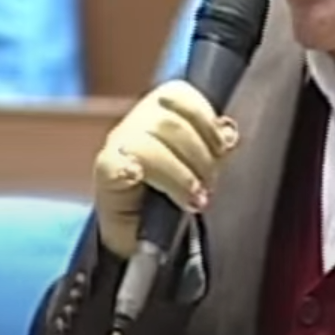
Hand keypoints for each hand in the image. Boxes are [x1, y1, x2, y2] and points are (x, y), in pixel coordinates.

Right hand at [93, 80, 238, 258]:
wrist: (142, 236)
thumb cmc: (176, 194)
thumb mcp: (202, 164)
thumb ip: (215, 145)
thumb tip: (228, 133)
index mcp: (163, 107)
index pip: (184, 97)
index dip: (208, 125)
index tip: (222, 151)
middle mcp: (137, 118)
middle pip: (172, 123)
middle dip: (200, 157)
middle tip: (208, 187)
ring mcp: (118, 142)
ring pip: (152, 145)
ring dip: (181, 176)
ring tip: (194, 200)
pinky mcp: (105, 169)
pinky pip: (129, 166)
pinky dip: (157, 180)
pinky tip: (169, 198)